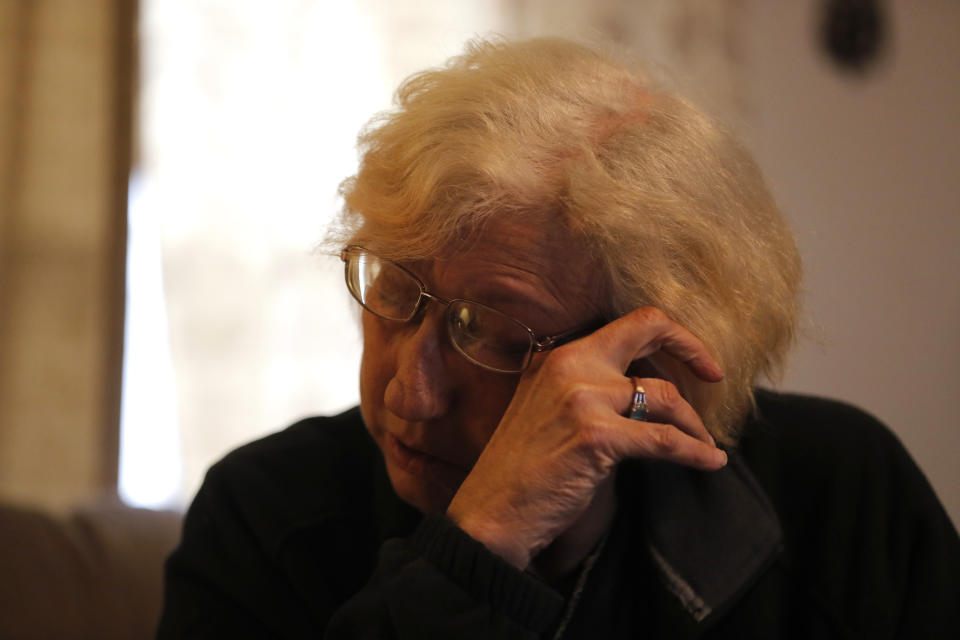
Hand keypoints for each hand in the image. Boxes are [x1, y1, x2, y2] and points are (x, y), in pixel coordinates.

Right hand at [446, 307, 726, 570]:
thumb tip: (645, 391)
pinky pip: (665, 440)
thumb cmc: (519, 470)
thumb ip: (588, 390)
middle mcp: (570, 365)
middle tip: (715, 377)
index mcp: (558, 357)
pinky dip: (696, 452)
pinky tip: (711, 462)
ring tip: (705, 445)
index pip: (628, 324)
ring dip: (694, 424)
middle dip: (692, 349)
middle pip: (648, 330)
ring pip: (665, 396)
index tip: (694, 360)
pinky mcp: (597, 437)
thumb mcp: (546, 409)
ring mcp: (583, 398)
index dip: (671, 335)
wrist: (492, 511)